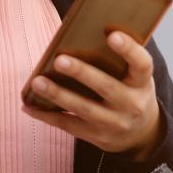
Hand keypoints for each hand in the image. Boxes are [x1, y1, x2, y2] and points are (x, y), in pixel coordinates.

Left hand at [22, 31, 163, 159]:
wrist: (141, 135)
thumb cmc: (131, 92)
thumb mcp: (135, 77)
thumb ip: (118, 60)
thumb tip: (80, 35)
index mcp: (142, 83)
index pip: (142, 64)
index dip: (129, 50)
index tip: (112, 35)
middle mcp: (132, 104)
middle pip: (106, 87)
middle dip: (82, 74)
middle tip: (59, 60)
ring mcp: (114, 123)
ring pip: (83, 109)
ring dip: (58, 95)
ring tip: (37, 82)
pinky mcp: (97, 137)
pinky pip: (69, 125)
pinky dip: (47, 115)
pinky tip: (29, 105)